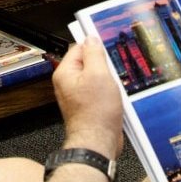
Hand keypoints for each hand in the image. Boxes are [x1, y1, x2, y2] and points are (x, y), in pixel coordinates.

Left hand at [53, 41, 123, 158]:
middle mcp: (68, 84)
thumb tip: (91, 39)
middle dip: (103, 65)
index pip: (78, 47)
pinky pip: (100, 91)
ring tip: (112, 89)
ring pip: (96, 78)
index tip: (106, 46)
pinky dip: (109, 92)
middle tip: (111, 72)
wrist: (98, 143)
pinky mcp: (88, 106)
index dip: (94, 46)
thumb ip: (94, 53)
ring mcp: (78, 96)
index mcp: (66, 73)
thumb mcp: (99, 75)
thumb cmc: (95, 114)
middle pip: (88, 63)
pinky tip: (114, 98)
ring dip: (108, 80)